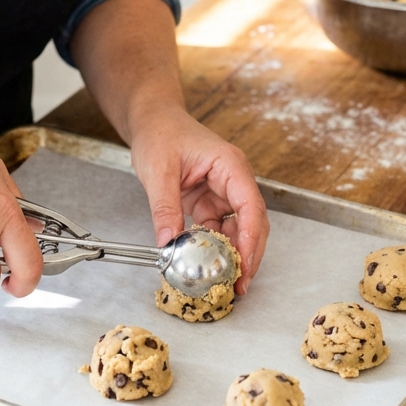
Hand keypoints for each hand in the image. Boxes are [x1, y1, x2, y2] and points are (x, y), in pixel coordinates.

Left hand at [128, 102, 268, 294]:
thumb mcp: (158, 171)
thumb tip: (169, 243)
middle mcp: (233, 180)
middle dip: (249, 254)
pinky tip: (208, 264)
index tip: (244, 263)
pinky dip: (215, 247)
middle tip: (240, 284)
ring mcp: (223, 192)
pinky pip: (219, 229)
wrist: (152, 121)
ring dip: (233, 255)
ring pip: (238, 229)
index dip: (250, 238)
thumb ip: (165, 208)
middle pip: (252, 222)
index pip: (250, 205)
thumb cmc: (160, 133)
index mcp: (229, 165)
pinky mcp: (210, 202)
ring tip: (226, 281)